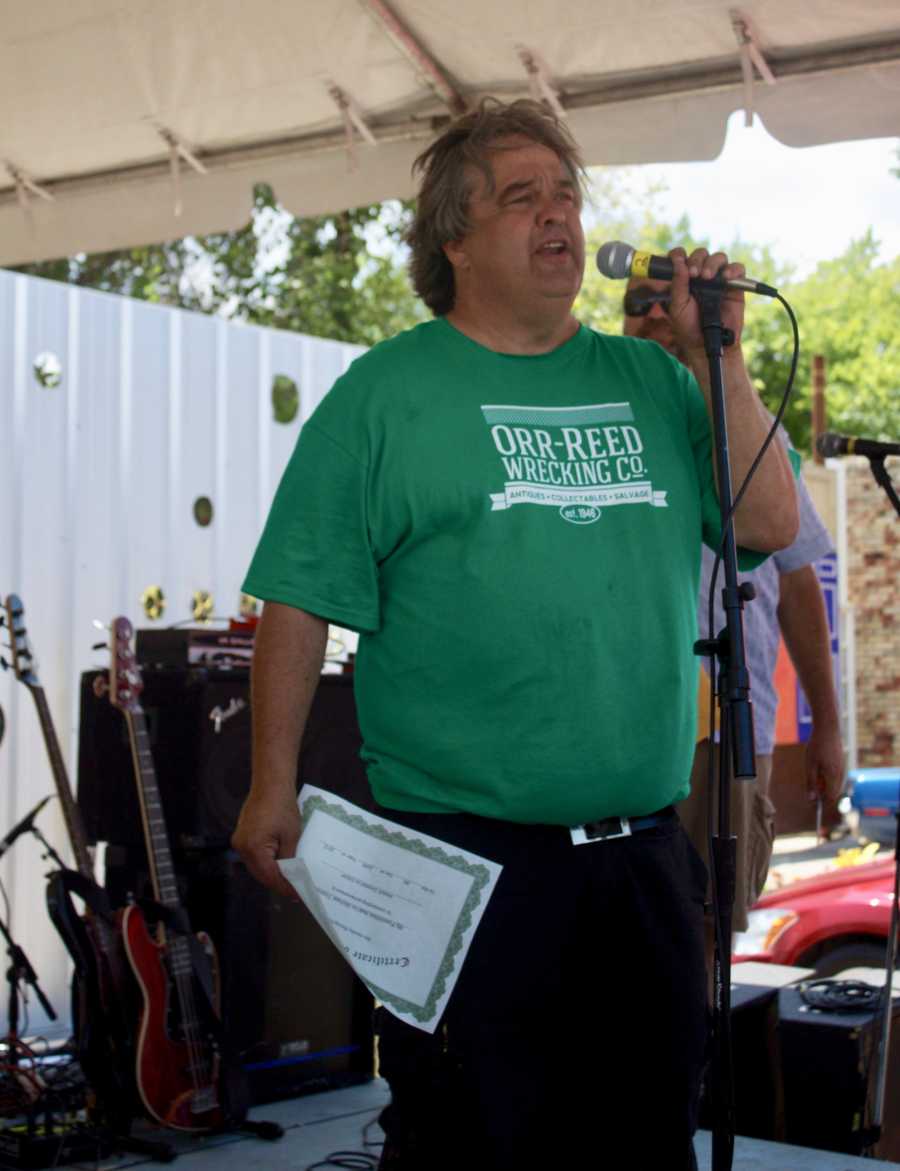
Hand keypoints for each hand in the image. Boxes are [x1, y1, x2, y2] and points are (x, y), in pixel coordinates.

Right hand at [232, 785, 302, 901]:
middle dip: (278, 883)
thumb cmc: (283, 807)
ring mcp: (239, 842)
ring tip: (290, 880)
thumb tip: (292, 877)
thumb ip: (289, 859)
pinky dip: (266, 862)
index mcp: (253, 848)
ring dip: (271, 873)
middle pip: (260, 874)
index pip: (270, 877)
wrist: (271, 784)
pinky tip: (279, 864)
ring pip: (256, 867)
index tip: (298, 895)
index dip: (284, 887)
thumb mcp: (291, 836)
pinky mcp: (241, 836)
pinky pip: (254, 856)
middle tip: (295, 890)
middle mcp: (242, 848)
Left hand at [667, 247, 746, 360]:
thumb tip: (678, 262)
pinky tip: (726, 278)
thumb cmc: (689, 327)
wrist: (707, 343)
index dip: (678, 255)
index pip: (681, 258)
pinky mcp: (735, 285)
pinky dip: (733, 269)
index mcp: (684, 279)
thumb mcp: (678, 307)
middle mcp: (701, 276)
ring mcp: (718, 279)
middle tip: (694, 274)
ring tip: (707, 277)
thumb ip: (677, 285)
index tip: (676, 259)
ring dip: (712, 263)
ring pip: (719, 258)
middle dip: (696, 260)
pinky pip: (738, 269)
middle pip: (701, 254)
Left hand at [804, 721, 844, 830]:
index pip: (830, 798)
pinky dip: (826, 777)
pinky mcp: (841, 764)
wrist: (828, 728)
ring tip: (813, 772)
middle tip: (809, 791)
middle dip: (822, 795)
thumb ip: (811, 783)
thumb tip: (812, 800)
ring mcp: (842, 769)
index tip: (812, 805)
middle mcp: (841, 775)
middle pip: (832, 793)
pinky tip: (818, 766)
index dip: (822, 804)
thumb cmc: (817, 746)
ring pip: (833, 784)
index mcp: (833, 777)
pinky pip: (834, 777)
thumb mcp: (810, 766)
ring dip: (823, 785)